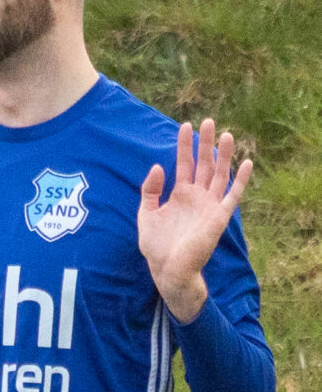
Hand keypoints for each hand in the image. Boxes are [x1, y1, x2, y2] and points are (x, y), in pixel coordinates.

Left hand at [138, 119, 252, 322]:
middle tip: (209, 121)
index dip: (184, 145)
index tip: (184, 125)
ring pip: (219, 174)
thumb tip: (158, 165)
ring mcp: (209, 205)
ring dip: (223, 155)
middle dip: (205, 143)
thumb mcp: (146, 213)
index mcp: (179, 194)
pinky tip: (246, 163)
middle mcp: (197, 197)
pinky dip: (240, 180)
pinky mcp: (219, 217)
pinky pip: (233, 195)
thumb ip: (150, 190)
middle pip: (203, 164)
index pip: (184, 164)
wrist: (168, 270)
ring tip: (227, 134)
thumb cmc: (156, 246)